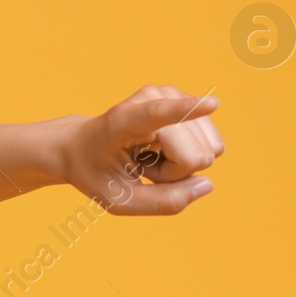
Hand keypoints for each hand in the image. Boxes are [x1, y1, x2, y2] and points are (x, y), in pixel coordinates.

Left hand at [58, 85, 224, 214]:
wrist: (82, 144)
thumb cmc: (96, 173)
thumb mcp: (119, 201)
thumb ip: (162, 202)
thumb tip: (207, 184)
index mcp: (122, 121)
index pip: (158, 114)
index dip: (185, 111)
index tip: (213, 103)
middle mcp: (152, 98)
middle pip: (194, 157)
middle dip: (172, 173)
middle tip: (140, 165)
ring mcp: (172, 95)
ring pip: (208, 152)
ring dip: (180, 165)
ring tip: (148, 156)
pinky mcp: (187, 100)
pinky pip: (211, 144)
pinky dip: (188, 157)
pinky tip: (160, 149)